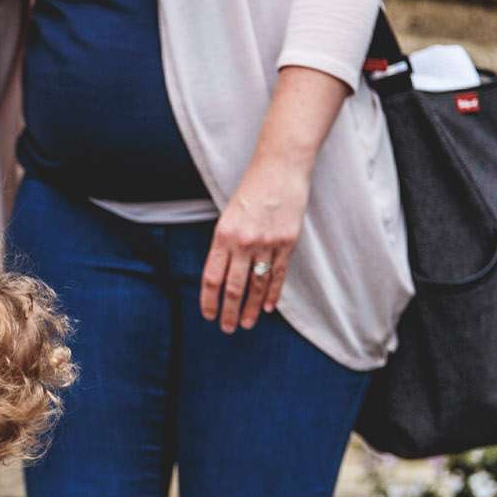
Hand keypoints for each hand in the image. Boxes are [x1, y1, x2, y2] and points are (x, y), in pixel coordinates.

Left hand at [199, 156, 310, 334]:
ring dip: (251, 308)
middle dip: (229, 312)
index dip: (209, 300)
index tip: (209, 315)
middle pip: (234, 288)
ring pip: (257, 286)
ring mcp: (267, 244)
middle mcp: (244, 242)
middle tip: (227, 328)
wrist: (280, 168)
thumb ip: (224, 244)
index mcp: (223, 235)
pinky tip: (268, 308)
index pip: (211, 278)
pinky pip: (278, 275)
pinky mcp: (287, 242)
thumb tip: (220, 275)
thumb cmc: (252, 189)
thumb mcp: (228, 215)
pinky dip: (272, 293)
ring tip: (247, 324)